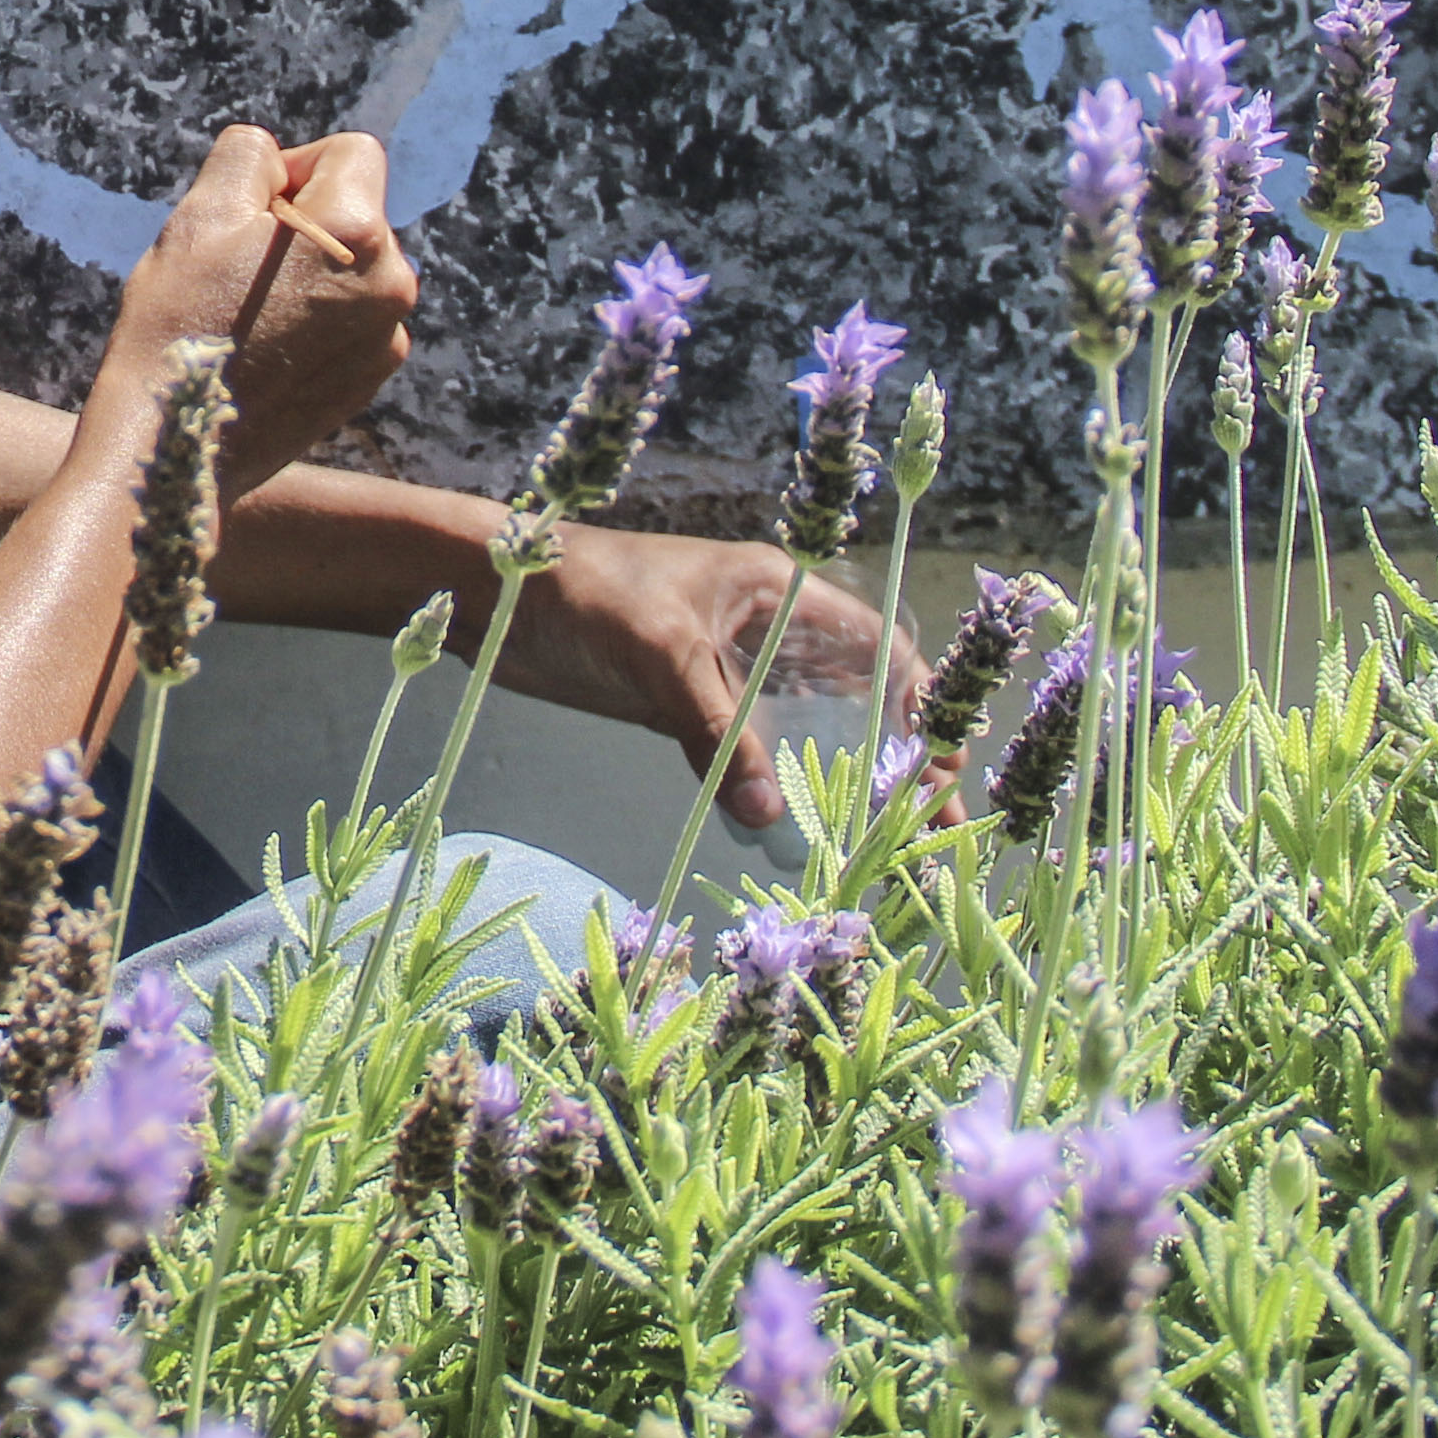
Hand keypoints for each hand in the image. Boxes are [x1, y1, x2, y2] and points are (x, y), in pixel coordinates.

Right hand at [97, 126, 415, 493]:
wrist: (176, 446)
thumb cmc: (179, 321)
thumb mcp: (200, 213)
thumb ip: (250, 156)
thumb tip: (283, 165)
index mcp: (356, 232)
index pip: (352, 153)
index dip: (296, 166)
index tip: (252, 212)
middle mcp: (392, 284)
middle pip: (355, 214)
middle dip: (304, 224)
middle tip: (237, 270)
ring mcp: (387, 339)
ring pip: (353, 270)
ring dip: (310, 274)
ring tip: (247, 315)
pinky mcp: (371, 381)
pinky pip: (352, 322)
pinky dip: (316, 322)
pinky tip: (264, 351)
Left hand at [496, 529, 924, 833]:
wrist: (494, 593)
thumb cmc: (581, 592)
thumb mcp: (661, 655)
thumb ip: (718, 732)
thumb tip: (768, 820)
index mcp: (779, 591)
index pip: (879, 650)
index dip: (921, 707)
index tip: (943, 771)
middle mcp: (766, 630)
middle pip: (854, 698)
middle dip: (897, 759)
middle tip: (931, 832)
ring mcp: (727, 671)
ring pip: (804, 731)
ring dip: (837, 782)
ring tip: (878, 845)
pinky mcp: (686, 705)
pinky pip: (749, 754)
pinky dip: (773, 791)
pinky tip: (790, 836)